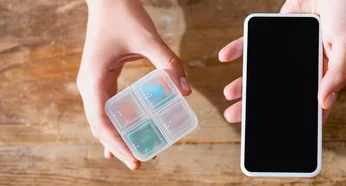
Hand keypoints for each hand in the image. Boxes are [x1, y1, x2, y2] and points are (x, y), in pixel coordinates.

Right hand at [77, 0, 190, 169]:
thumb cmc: (125, 15)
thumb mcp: (150, 39)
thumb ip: (169, 62)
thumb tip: (186, 91)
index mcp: (94, 80)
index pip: (103, 122)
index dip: (118, 144)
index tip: (134, 161)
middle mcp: (90, 85)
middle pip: (101, 125)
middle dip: (119, 146)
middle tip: (139, 164)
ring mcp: (94, 82)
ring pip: (103, 118)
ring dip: (118, 136)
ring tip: (137, 154)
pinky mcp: (102, 78)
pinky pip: (110, 106)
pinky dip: (120, 121)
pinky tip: (133, 132)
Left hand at [219, 0, 345, 122]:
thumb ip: (336, 73)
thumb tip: (324, 103)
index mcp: (329, 66)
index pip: (311, 98)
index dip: (297, 115)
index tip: (278, 132)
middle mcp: (309, 57)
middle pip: (281, 86)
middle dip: (259, 101)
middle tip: (238, 116)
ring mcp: (293, 42)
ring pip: (266, 67)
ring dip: (246, 79)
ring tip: (230, 94)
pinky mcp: (279, 25)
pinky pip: (257, 39)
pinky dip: (240, 47)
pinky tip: (224, 56)